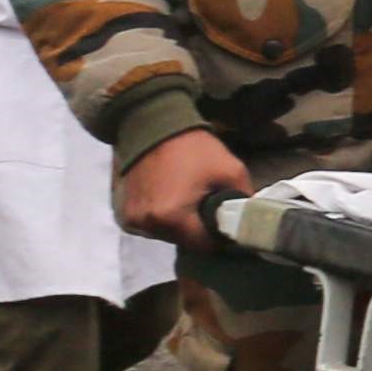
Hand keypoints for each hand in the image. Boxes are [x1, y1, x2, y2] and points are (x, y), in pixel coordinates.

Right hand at [115, 127, 255, 250]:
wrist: (153, 124)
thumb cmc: (193, 148)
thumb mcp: (231, 171)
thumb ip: (243, 202)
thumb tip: (247, 222)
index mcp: (171, 218)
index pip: (204, 246)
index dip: (219, 236)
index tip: (225, 221)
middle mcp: (147, 224)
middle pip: (183, 241)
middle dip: (199, 230)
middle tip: (208, 207)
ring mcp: (132, 219)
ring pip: (166, 234)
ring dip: (180, 225)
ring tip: (188, 200)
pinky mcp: (124, 211)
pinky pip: (151, 225)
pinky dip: (162, 218)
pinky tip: (170, 198)